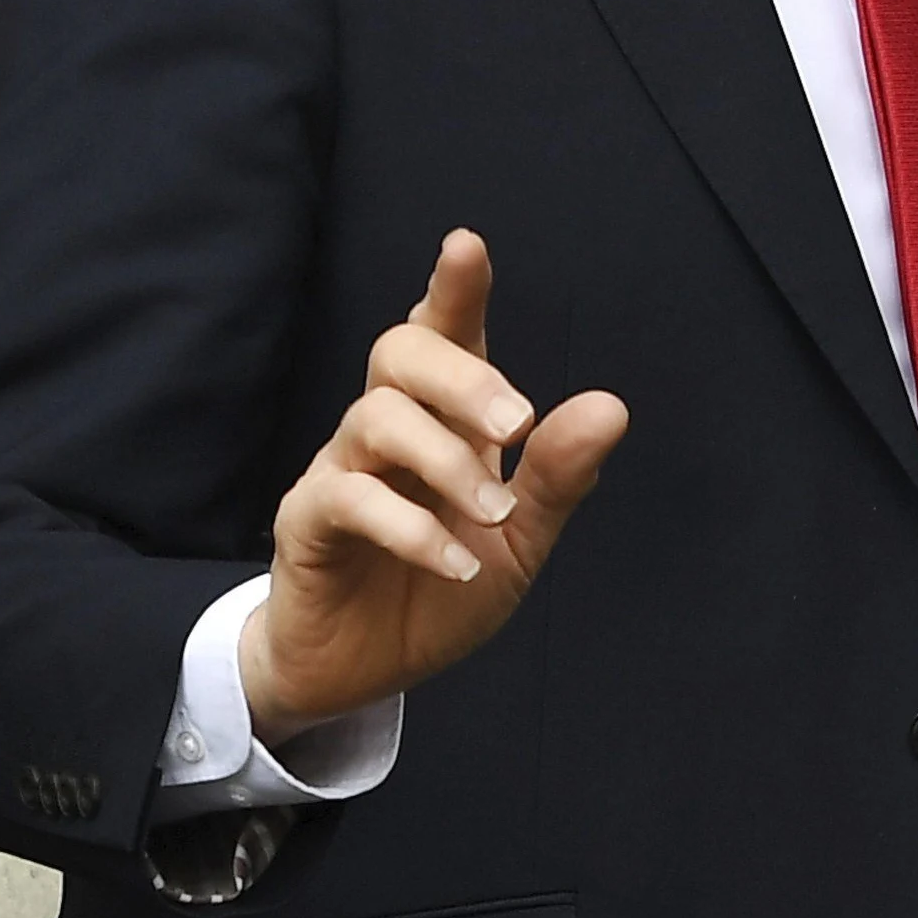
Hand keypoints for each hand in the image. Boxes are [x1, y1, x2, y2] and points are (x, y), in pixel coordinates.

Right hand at [238, 231, 628, 743]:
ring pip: (375, 419)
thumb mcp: (520, 538)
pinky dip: (411, 528)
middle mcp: (387, 431)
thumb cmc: (441, 589)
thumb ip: (558, 476)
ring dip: (447, 463)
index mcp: (443, 422)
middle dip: (461, 377)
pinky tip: (455, 561)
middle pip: (398, 354)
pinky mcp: (307, 523)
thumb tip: (610, 406)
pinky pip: (347, 498)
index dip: (452, 290)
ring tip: (492, 516)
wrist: (365, 671)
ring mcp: (341, 472)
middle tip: (515, 423)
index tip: (466, 246)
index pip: (444, 336)